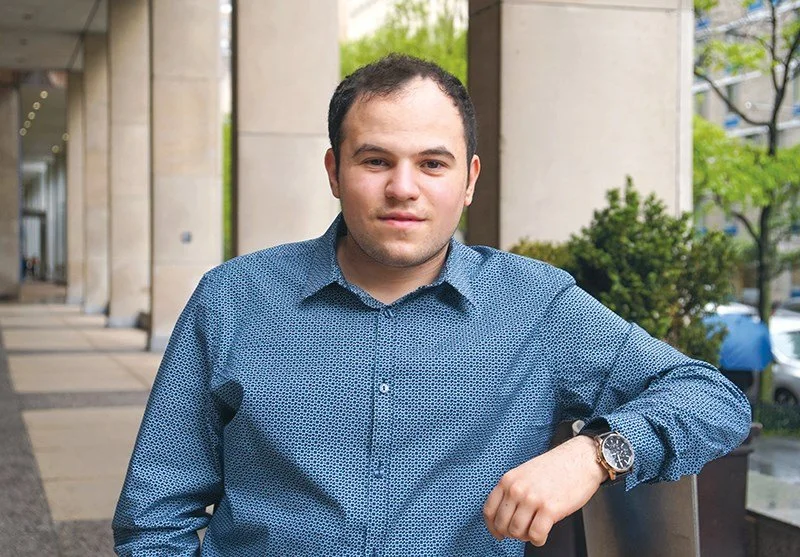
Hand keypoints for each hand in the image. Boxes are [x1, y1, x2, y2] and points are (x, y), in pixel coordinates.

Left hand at [482, 435, 606, 545]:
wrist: (580, 459)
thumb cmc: (555, 467)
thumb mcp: (524, 473)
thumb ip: (512, 490)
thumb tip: (504, 514)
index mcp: (508, 479)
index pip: (489, 510)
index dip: (492, 526)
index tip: (497, 533)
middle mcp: (517, 489)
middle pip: (502, 524)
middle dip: (510, 533)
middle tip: (521, 532)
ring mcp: (532, 499)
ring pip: (517, 532)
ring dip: (525, 537)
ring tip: (534, 531)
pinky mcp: (549, 509)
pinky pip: (536, 535)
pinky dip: (538, 540)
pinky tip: (543, 534)